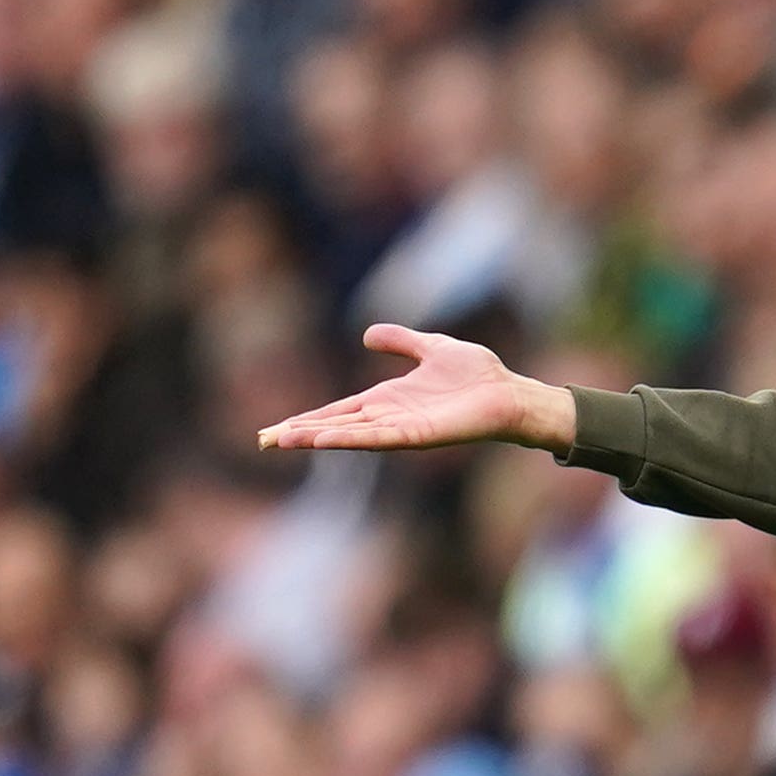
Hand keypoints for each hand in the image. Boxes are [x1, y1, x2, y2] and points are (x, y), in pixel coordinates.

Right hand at [254, 324, 578, 454]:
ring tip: (283, 441)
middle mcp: (389, 418)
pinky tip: (324, 439)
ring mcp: (401, 429)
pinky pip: (378, 437)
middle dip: (301, 434)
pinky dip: (350, 438)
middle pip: (335, 427)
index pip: (338, 412)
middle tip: (264, 441)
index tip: (276, 429)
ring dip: (316, 437)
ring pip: (350, 435)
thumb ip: (401, 341)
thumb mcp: (431, 347)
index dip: (308, 419)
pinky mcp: (418, 435)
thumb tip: (366, 334)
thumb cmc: (478, 376)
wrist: (510, 393)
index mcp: (388, 400)